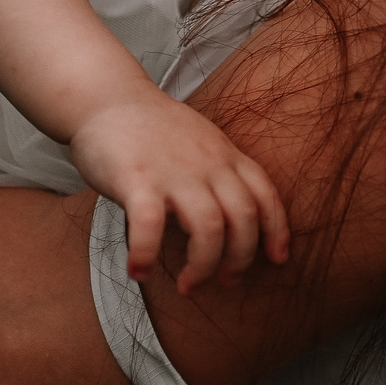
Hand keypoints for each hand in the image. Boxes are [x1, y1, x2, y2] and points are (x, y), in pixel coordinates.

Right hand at [69, 92, 291, 293]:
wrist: (108, 98)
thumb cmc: (153, 128)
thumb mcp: (202, 142)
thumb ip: (219, 172)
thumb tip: (232, 216)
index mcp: (225, 156)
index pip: (265, 194)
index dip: (277, 230)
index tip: (277, 260)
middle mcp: (207, 164)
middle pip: (244, 218)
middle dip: (240, 259)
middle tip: (225, 281)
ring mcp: (173, 171)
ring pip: (209, 227)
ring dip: (202, 266)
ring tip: (187, 286)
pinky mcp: (136, 178)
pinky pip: (149, 225)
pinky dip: (147, 254)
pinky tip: (139, 272)